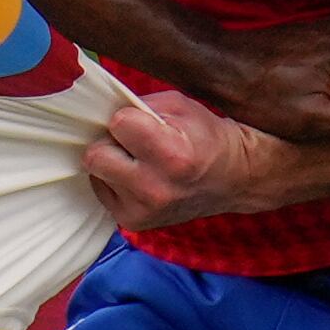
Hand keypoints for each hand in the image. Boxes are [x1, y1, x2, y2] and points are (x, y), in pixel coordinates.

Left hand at [85, 89, 288, 229]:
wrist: (233, 179)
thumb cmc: (206, 138)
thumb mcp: (180, 107)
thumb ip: (138, 106)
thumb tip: (101, 109)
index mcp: (172, 154)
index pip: (117, 124)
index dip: (127, 119)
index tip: (141, 122)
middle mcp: (155, 188)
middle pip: (95, 155)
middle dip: (110, 143)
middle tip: (132, 142)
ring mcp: (143, 210)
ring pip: (96, 173)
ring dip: (112, 163)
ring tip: (139, 161)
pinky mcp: (134, 223)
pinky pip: (101, 191)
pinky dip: (114, 181)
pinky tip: (138, 178)